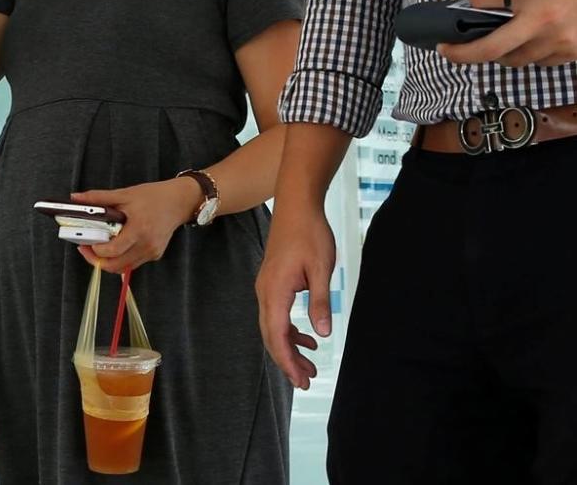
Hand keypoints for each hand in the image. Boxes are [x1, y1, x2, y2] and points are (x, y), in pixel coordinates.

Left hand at [71, 178, 202, 272]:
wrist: (180, 201)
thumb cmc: (155, 196)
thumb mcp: (125, 194)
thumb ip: (99, 198)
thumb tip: (75, 198)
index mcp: (139, 229)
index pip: (112, 251)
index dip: (95, 250)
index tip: (85, 242)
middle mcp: (147, 245)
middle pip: (115, 266)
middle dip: (97, 260)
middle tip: (87, 248)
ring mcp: (152, 252)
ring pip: (122, 268)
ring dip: (108, 261)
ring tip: (99, 246)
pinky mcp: (155, 255)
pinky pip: (132, 263)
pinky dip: (121, 258)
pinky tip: (117, 244)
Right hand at [256, 211, 333, 389]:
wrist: (297, 205)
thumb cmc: (309, 233)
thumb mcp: (321, 268)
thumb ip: (320, 302)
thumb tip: (322, 334)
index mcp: (275, 291)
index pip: (276, 335)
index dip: (287, 360)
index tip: (299, 380)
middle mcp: (265, 292)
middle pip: (271, 336)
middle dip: (288, 360)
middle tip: (306, 381)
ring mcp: (266, 287)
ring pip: (273, 327)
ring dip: (289, 347)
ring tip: (310, 366)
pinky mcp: (272, 283)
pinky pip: (277, 314)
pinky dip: (290, 330)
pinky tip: (308, 336)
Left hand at [438, 0, 576, 65]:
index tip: (470, 2)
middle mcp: (542, 15)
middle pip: (487, 49)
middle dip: (461, 54)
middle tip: (447, 51)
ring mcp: (557, 37)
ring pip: (513, 58)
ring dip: (502, 52)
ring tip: (501, 38)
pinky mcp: (572, 51)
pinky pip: (539, 60)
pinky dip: (532, 52)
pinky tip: (536, 37)